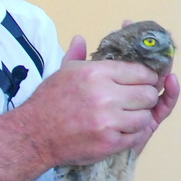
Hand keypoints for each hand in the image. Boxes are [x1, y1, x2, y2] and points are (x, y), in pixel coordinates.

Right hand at [21, 35, 176, 167]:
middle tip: (138, 101)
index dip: (146, 77)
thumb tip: (80, 38)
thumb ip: (77, 55)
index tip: (143, 82)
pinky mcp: (108, 143)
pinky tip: (122, 130)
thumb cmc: (49, 101)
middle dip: (146, 97)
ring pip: (145, 116)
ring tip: (129, 116)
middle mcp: (104, 95)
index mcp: (96, 73)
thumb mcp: (63, 72)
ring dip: (140, 117)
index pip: (140, 71)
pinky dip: (132, 135)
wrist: (32, 135)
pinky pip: (136, 137)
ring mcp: (107, 121)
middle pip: (148, 94)